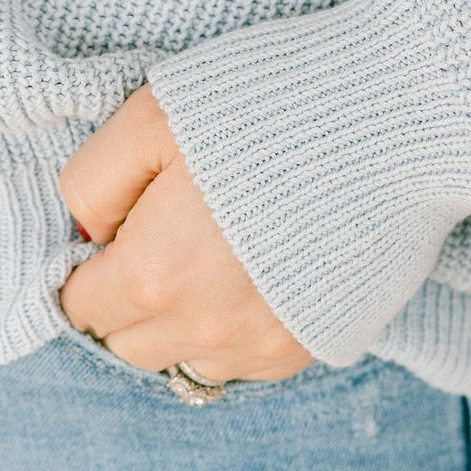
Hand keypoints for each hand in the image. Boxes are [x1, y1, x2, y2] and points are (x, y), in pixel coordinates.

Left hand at [58, 84, 312, 384]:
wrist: (390, 121)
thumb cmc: (264, 107)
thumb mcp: (148, 115)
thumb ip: (93, 182)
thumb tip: (86, 233)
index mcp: (154, 274)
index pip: (79, 306)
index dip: (89, 263)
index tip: (119, 226)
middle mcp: (204, 329)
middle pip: (127, 344)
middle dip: (127, 298)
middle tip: (161, 232)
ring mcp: (261, 347)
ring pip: (184, 361)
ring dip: (180, 321)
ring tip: (210, 252)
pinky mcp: (308, 348)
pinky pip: (242, 363)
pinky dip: (233, 329)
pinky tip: (255, 271)